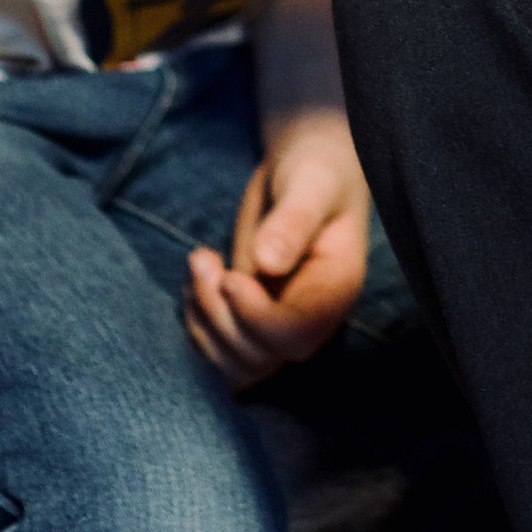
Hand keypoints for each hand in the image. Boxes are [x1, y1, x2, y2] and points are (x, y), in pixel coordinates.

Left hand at [185, 108, 371, 390]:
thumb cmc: (315, 170)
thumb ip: (293, 221)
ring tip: (198, 264)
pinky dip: (196, 321)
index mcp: (336, 288)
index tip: (229, 276)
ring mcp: (281, 321)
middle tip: (203, 258)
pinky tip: (195, 277)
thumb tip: (267, 264)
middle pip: (262, 357)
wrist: (306, 168)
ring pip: (237, 364)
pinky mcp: (253, 318)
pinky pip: (220, 350)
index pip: (295, 334)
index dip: (255, 317)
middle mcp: (312, 315)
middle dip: (220, 316)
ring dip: (203, 322)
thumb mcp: (310, 185)